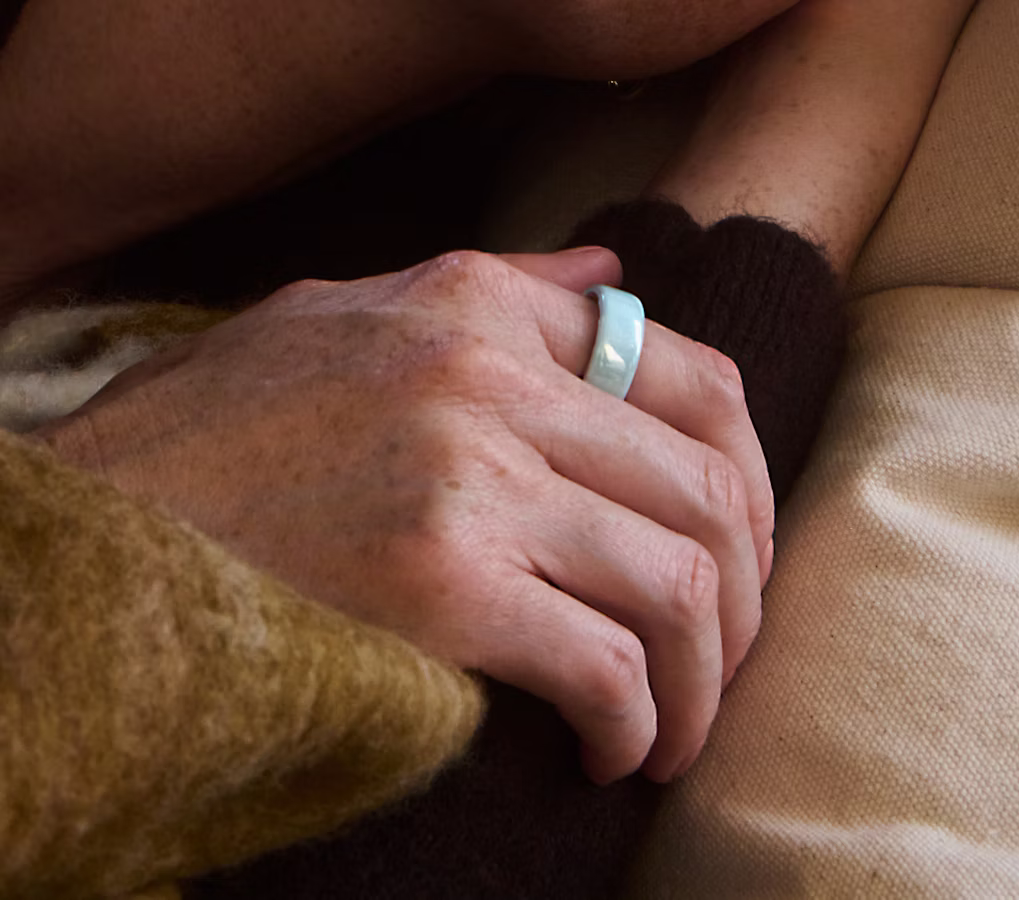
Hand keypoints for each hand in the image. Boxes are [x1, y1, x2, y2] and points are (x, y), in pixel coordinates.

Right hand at [37, 247, 772, 783]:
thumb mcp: (346, 309)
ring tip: (673, 728)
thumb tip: (614, 274)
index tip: (735, 557)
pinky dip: (634, 720)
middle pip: (708, 487)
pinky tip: (610, 750)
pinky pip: (606, 663)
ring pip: (679, 583)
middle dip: (742, 595)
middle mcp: (487, 376)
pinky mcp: (441, 587)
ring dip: (702, 678)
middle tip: (720, 661)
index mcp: (476, 303)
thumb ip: (498, 287)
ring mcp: (468, 478)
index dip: (747, 482)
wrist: (99, 527)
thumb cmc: (219, 433)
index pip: (694, 376)